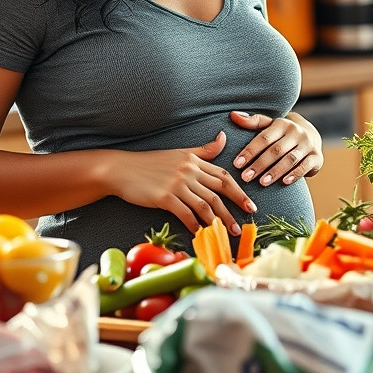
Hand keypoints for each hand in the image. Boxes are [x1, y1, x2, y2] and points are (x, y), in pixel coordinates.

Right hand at [111, 132, 253, 234]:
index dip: (239, 191)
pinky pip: (186, 214)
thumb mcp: (179, 153)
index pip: (223, 176)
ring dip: (218, 221)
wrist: (122, 169)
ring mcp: (177, 184)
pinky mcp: (164, 197)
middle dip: (234, 209)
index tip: (250, 204)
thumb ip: (203, 150)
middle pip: (218, 192)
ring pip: (205, 205)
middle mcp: (188, 171)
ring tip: (227, 233)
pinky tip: (200, 234)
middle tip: (243, 225)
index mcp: (194, 160)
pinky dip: (195, 225)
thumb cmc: (149, 163)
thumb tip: (223, 138)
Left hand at [230, 111, 323, 186]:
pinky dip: (295, 174)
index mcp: (281, 124)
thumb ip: (252, 122)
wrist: (311, 137)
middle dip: (259, 164)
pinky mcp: (316, 157)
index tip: (237, 164)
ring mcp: (308, 144)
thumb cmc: (282, 135)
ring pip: (290, 159)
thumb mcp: (269, 126)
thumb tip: (233, 115)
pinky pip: (305, 166)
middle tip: (245, 177)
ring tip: (262, 182)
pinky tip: (283, 183)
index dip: (250, 151)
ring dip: (275, 171)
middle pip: (275, 150)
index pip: (263, 138)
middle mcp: (296, 132)